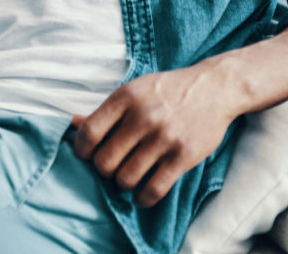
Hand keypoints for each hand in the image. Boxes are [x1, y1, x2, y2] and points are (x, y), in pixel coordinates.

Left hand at [72, 62, 237, 207]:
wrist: (214, 88)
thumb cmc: (168, 90)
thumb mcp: (135, 90)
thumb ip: (105, 110)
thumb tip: (73, 123)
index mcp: (126, 97)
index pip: (89, 132)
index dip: (82, 150)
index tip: (87, 154)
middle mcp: (142, 117)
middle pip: (105, 161)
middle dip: (103, 170)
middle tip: (111, 166)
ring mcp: (163, 138)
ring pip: (126, 178)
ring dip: (123, 183)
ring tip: (128, 176)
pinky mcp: (183, 156)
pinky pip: (154, 189)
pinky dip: (143, 198)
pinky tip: (141, 194)